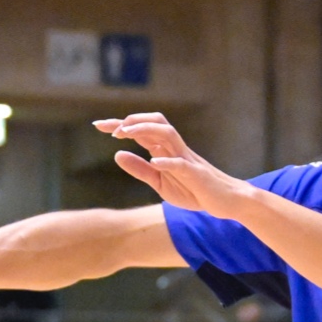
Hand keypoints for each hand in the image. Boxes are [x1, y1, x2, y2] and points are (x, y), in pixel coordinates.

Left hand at [96, 114, 252, 215]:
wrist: (225, 201)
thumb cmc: (193, 190)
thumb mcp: (159, 182)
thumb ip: (140, 169)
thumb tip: (117, 155)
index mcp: (164, 149)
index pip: (140, 130)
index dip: (119, 125)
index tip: (97, 125)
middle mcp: (175, 148)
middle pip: (154, 122)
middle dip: (132, 120)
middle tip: (111, 128)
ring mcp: (186, 158)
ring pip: (167, 133)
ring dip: (145, 130)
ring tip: (126, 133)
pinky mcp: (196, 173)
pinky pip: (181, 163)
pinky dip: (168, 160)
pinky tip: (154, 161)